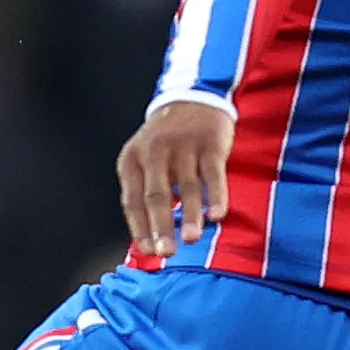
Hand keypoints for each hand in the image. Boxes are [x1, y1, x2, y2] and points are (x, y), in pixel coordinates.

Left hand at [117, 98, 234, 256]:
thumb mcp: (144, 160)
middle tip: (168, 252)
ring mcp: (183, 147)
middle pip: (157, 196)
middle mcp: (154, 152)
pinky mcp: (209, 143)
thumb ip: (144, 193)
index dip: (140, 228)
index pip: (132, 200)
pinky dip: (216, 196)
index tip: (149, 251)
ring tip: (192, 239)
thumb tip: (149, 239)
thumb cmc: (166, 141)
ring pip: (187, 187)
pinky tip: (217, 216)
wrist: (192, 98)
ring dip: (190, 215)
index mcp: (132, 160)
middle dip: (161, 227)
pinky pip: (213, 174)